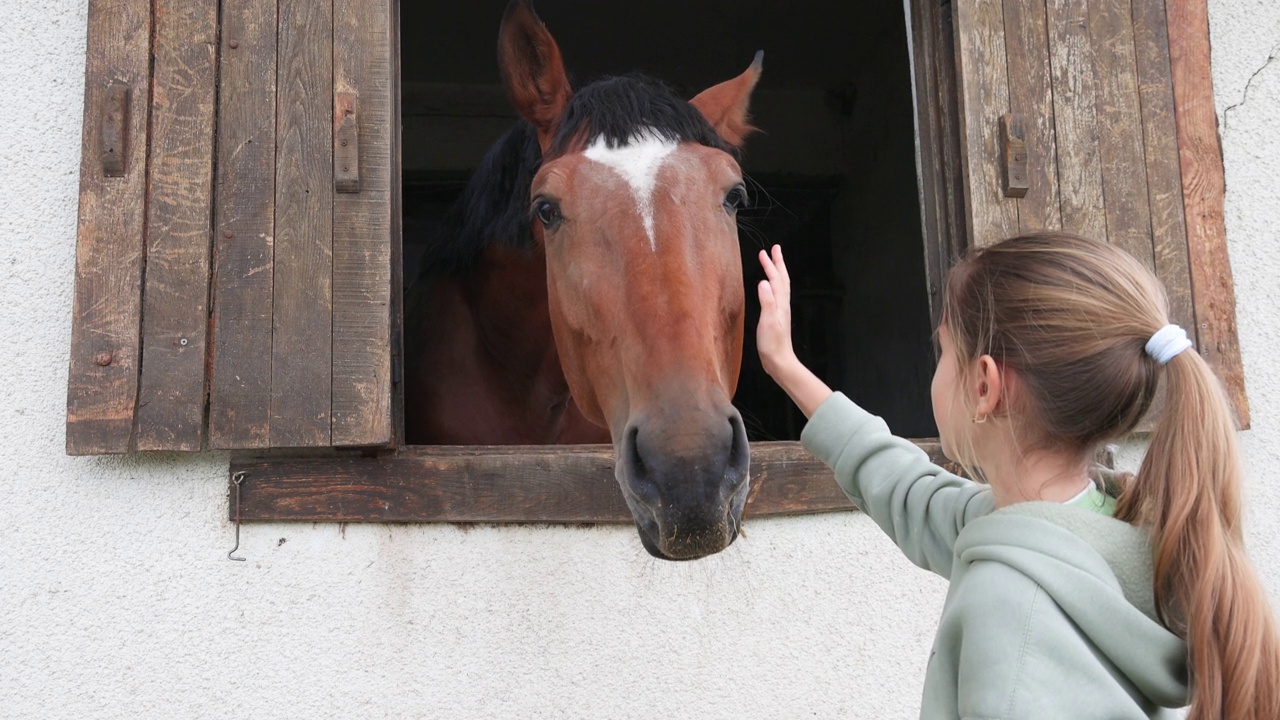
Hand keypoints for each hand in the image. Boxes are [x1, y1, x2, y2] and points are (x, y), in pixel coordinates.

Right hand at [755, 244, 833, 418]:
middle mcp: (782, 305)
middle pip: (782, 280)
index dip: (771, 265)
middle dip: (777, 263)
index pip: (777, 279)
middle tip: (774, 249)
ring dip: (776, 272)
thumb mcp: (767, 322)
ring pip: (780, 286)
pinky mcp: (776, 317)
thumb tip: (764, 282)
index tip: (765, 252)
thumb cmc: (773, 344)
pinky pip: (777, 295)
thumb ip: (766, 302)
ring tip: (772, 262)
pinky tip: (768, 287)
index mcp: (780, 304)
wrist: (779, 362)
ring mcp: (780, 311)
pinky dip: (774, 285)